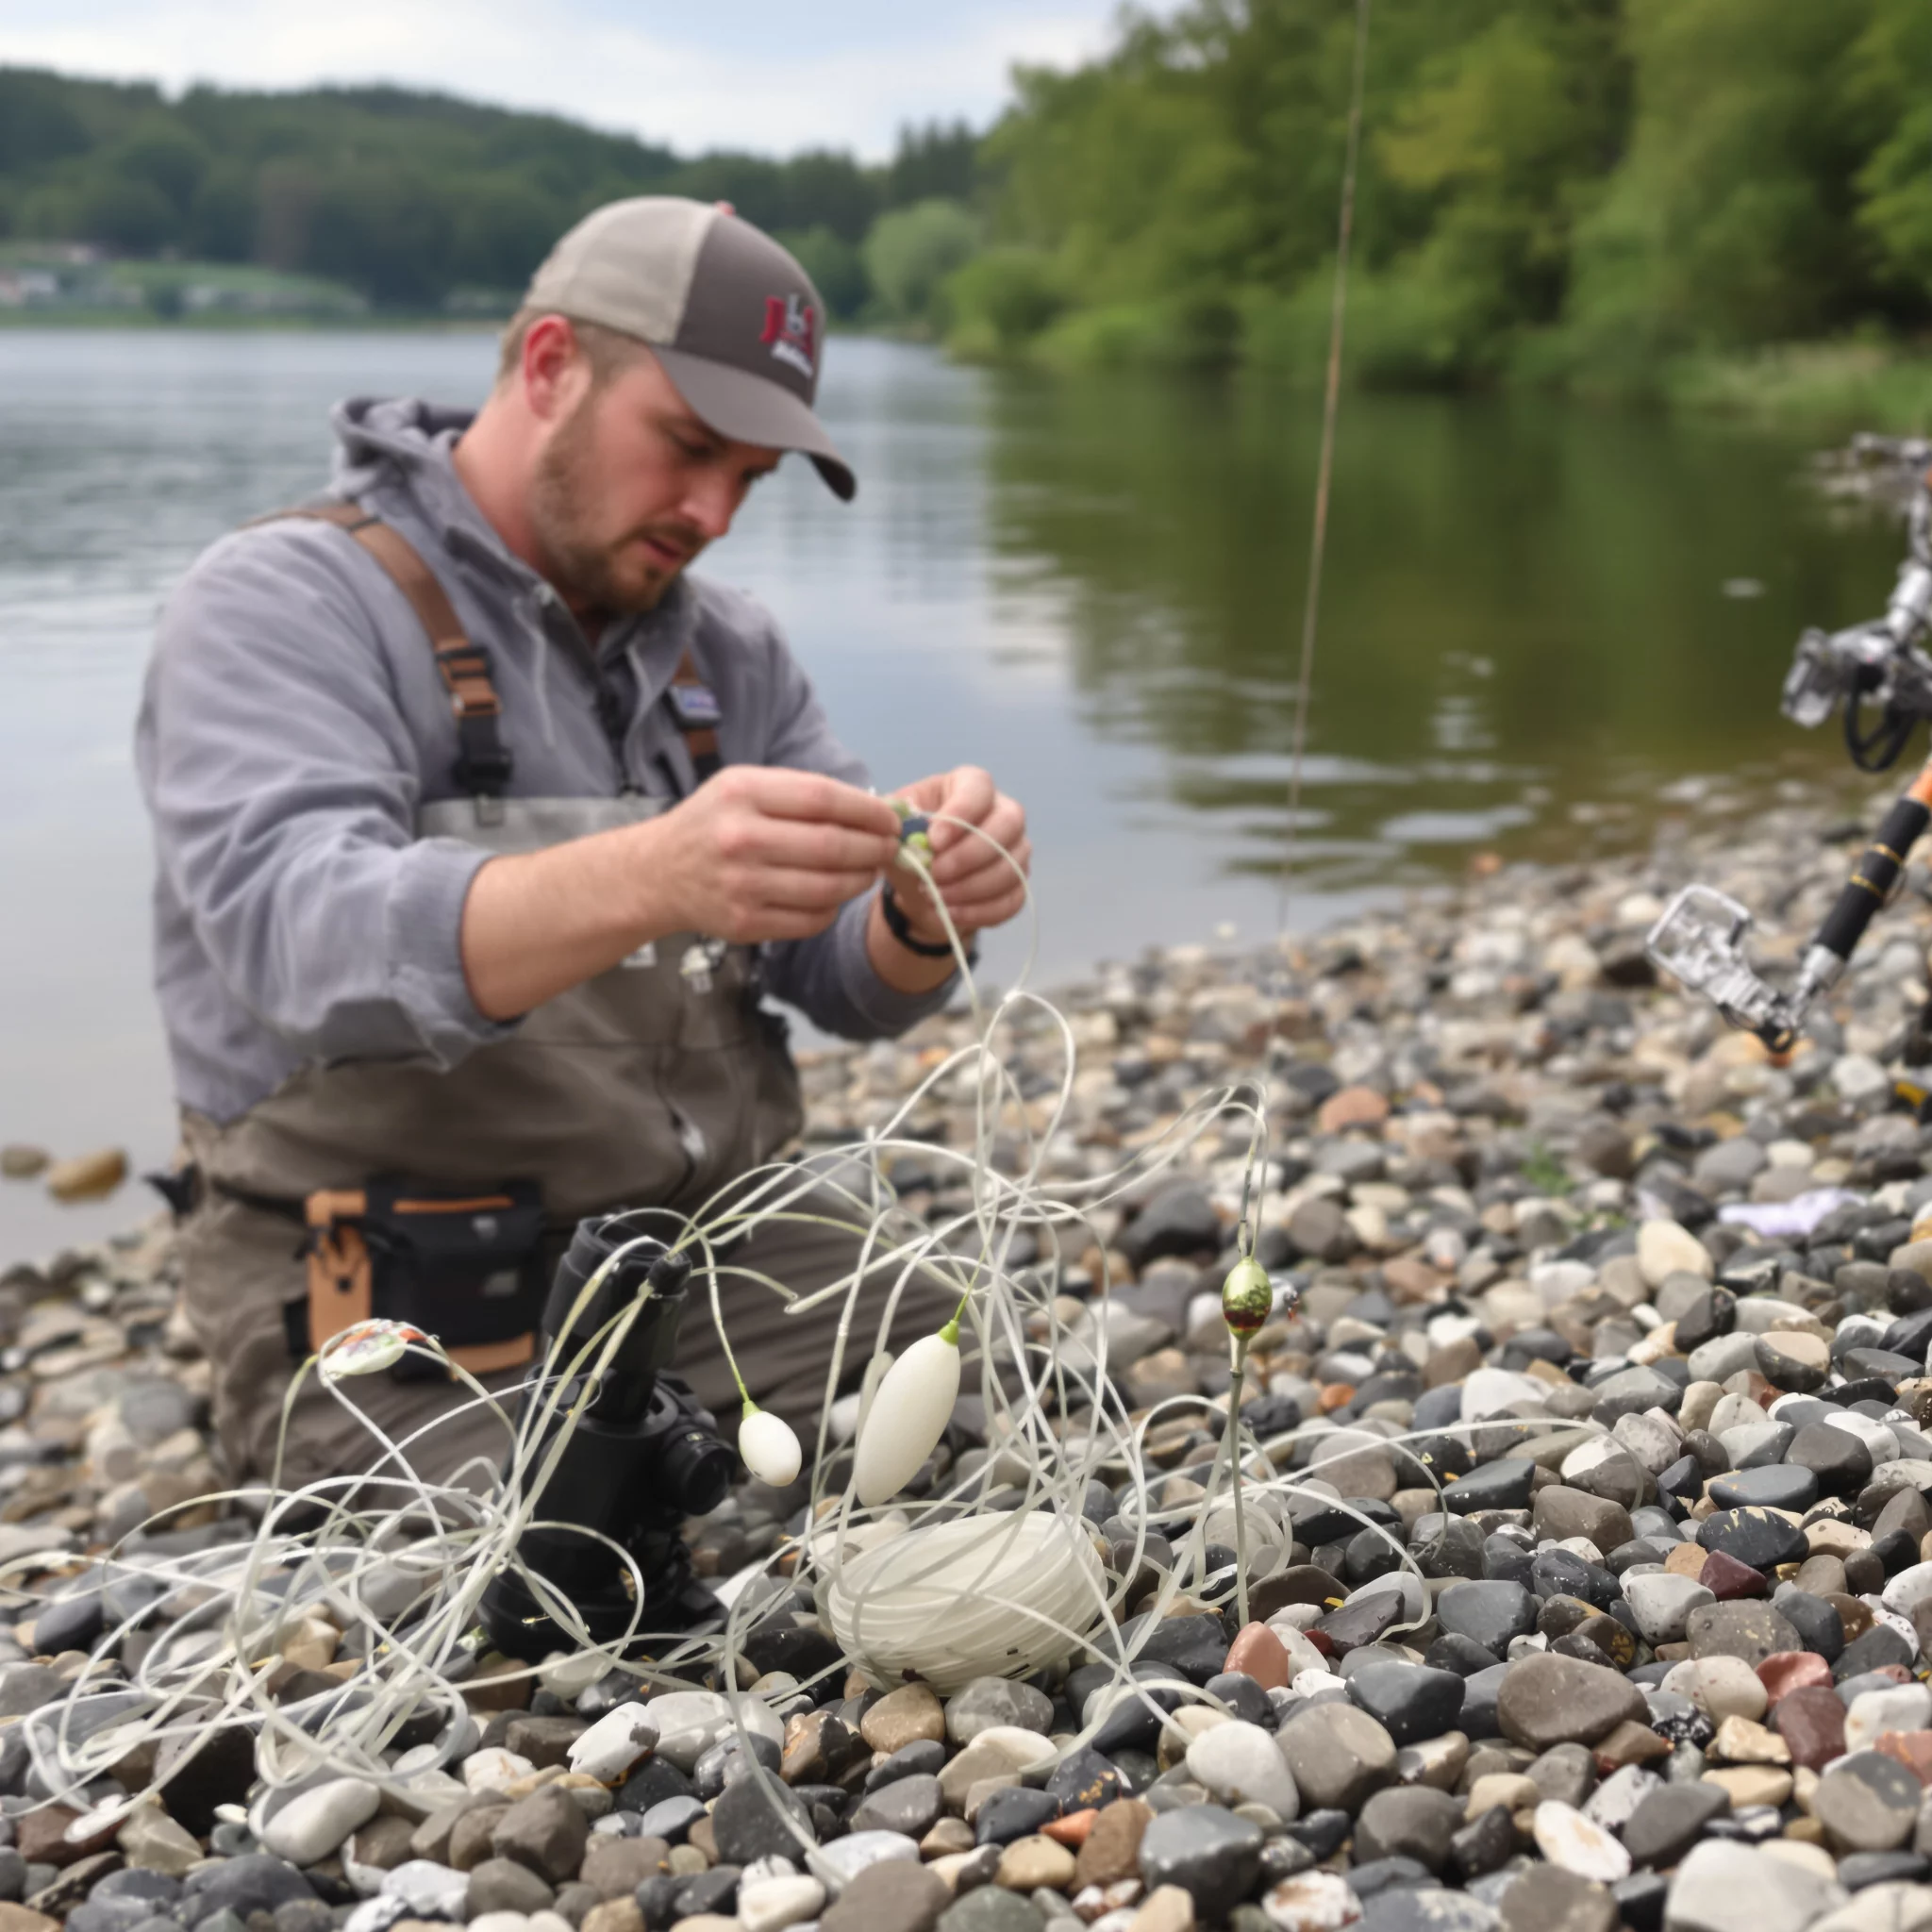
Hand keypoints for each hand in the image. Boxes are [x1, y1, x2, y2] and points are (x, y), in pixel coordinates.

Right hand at [652, 766, 898, 942]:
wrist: (657, 873)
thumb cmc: (713, 823)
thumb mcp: (743, 786)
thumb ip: (800, 793)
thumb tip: (871, 808)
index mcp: (742, 794)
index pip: (823, 799)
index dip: (867, 811)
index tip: (890, 819)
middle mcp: (740, 839)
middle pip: (832, 846)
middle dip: (874, 848)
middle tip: (890, 848)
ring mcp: (742, 886)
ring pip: (828, 888)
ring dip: (861, 880)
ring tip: (869, 871)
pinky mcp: (745, 924)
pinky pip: (811, 919)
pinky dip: (833, 908)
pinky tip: (835, 895)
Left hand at [888, 766, 1029, 942]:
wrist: (919, 885)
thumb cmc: (909, 843)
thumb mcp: (894, 825)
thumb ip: (894, 821)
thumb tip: (898, 824)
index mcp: (970, 785)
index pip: (979, 788)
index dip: (961, 814)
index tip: (934, 841)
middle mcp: (1003, 811)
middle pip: (1008, 824)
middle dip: (970, 854)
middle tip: (936, 873)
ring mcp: (1016, 849)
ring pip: (1012, 866)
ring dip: (971, 887)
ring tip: (935, 896)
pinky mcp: (1018, 884)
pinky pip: (1012, 899)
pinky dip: (979, 911)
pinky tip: (949, 913)